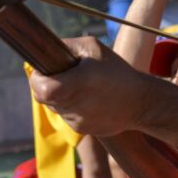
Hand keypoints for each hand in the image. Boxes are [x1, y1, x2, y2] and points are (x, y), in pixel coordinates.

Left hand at [27, 37, 156, 135]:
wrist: (140, 102)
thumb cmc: (116, 70)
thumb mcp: (93, 48)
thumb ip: (66, 47)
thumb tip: (42, 50)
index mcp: (80, 82)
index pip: (42, 88)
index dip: (37, 80)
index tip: (44, 72)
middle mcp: (77, 104)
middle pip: (44, 97)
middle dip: (48, 85)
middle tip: (64, 76)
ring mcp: (78, 120)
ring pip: (55, 107)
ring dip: (61, 97)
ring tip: (82, 88)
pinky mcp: (82, 130)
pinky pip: (67, 116)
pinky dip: (72, 107)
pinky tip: (89, 100)